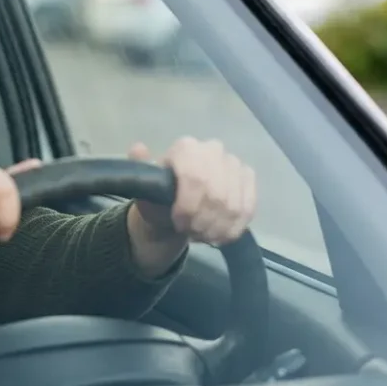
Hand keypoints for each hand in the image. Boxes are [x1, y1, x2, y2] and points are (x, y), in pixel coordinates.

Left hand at [127, 138, 255, 247]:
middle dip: (203, 222)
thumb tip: (138, 149)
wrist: (179, 208)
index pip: (195, 178)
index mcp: (186, 148)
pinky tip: (219, 237)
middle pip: (217, 195)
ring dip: (217, 228)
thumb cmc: (160, 198)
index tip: (178, 223)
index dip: (189, 208)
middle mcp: (213, 150)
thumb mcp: (144, 188)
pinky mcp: (248, 179)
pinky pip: (248, 209)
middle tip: (191, 233)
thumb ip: (139, 169)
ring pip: (233, 205)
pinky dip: (233, 229)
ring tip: (202, 236)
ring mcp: (234, 164)